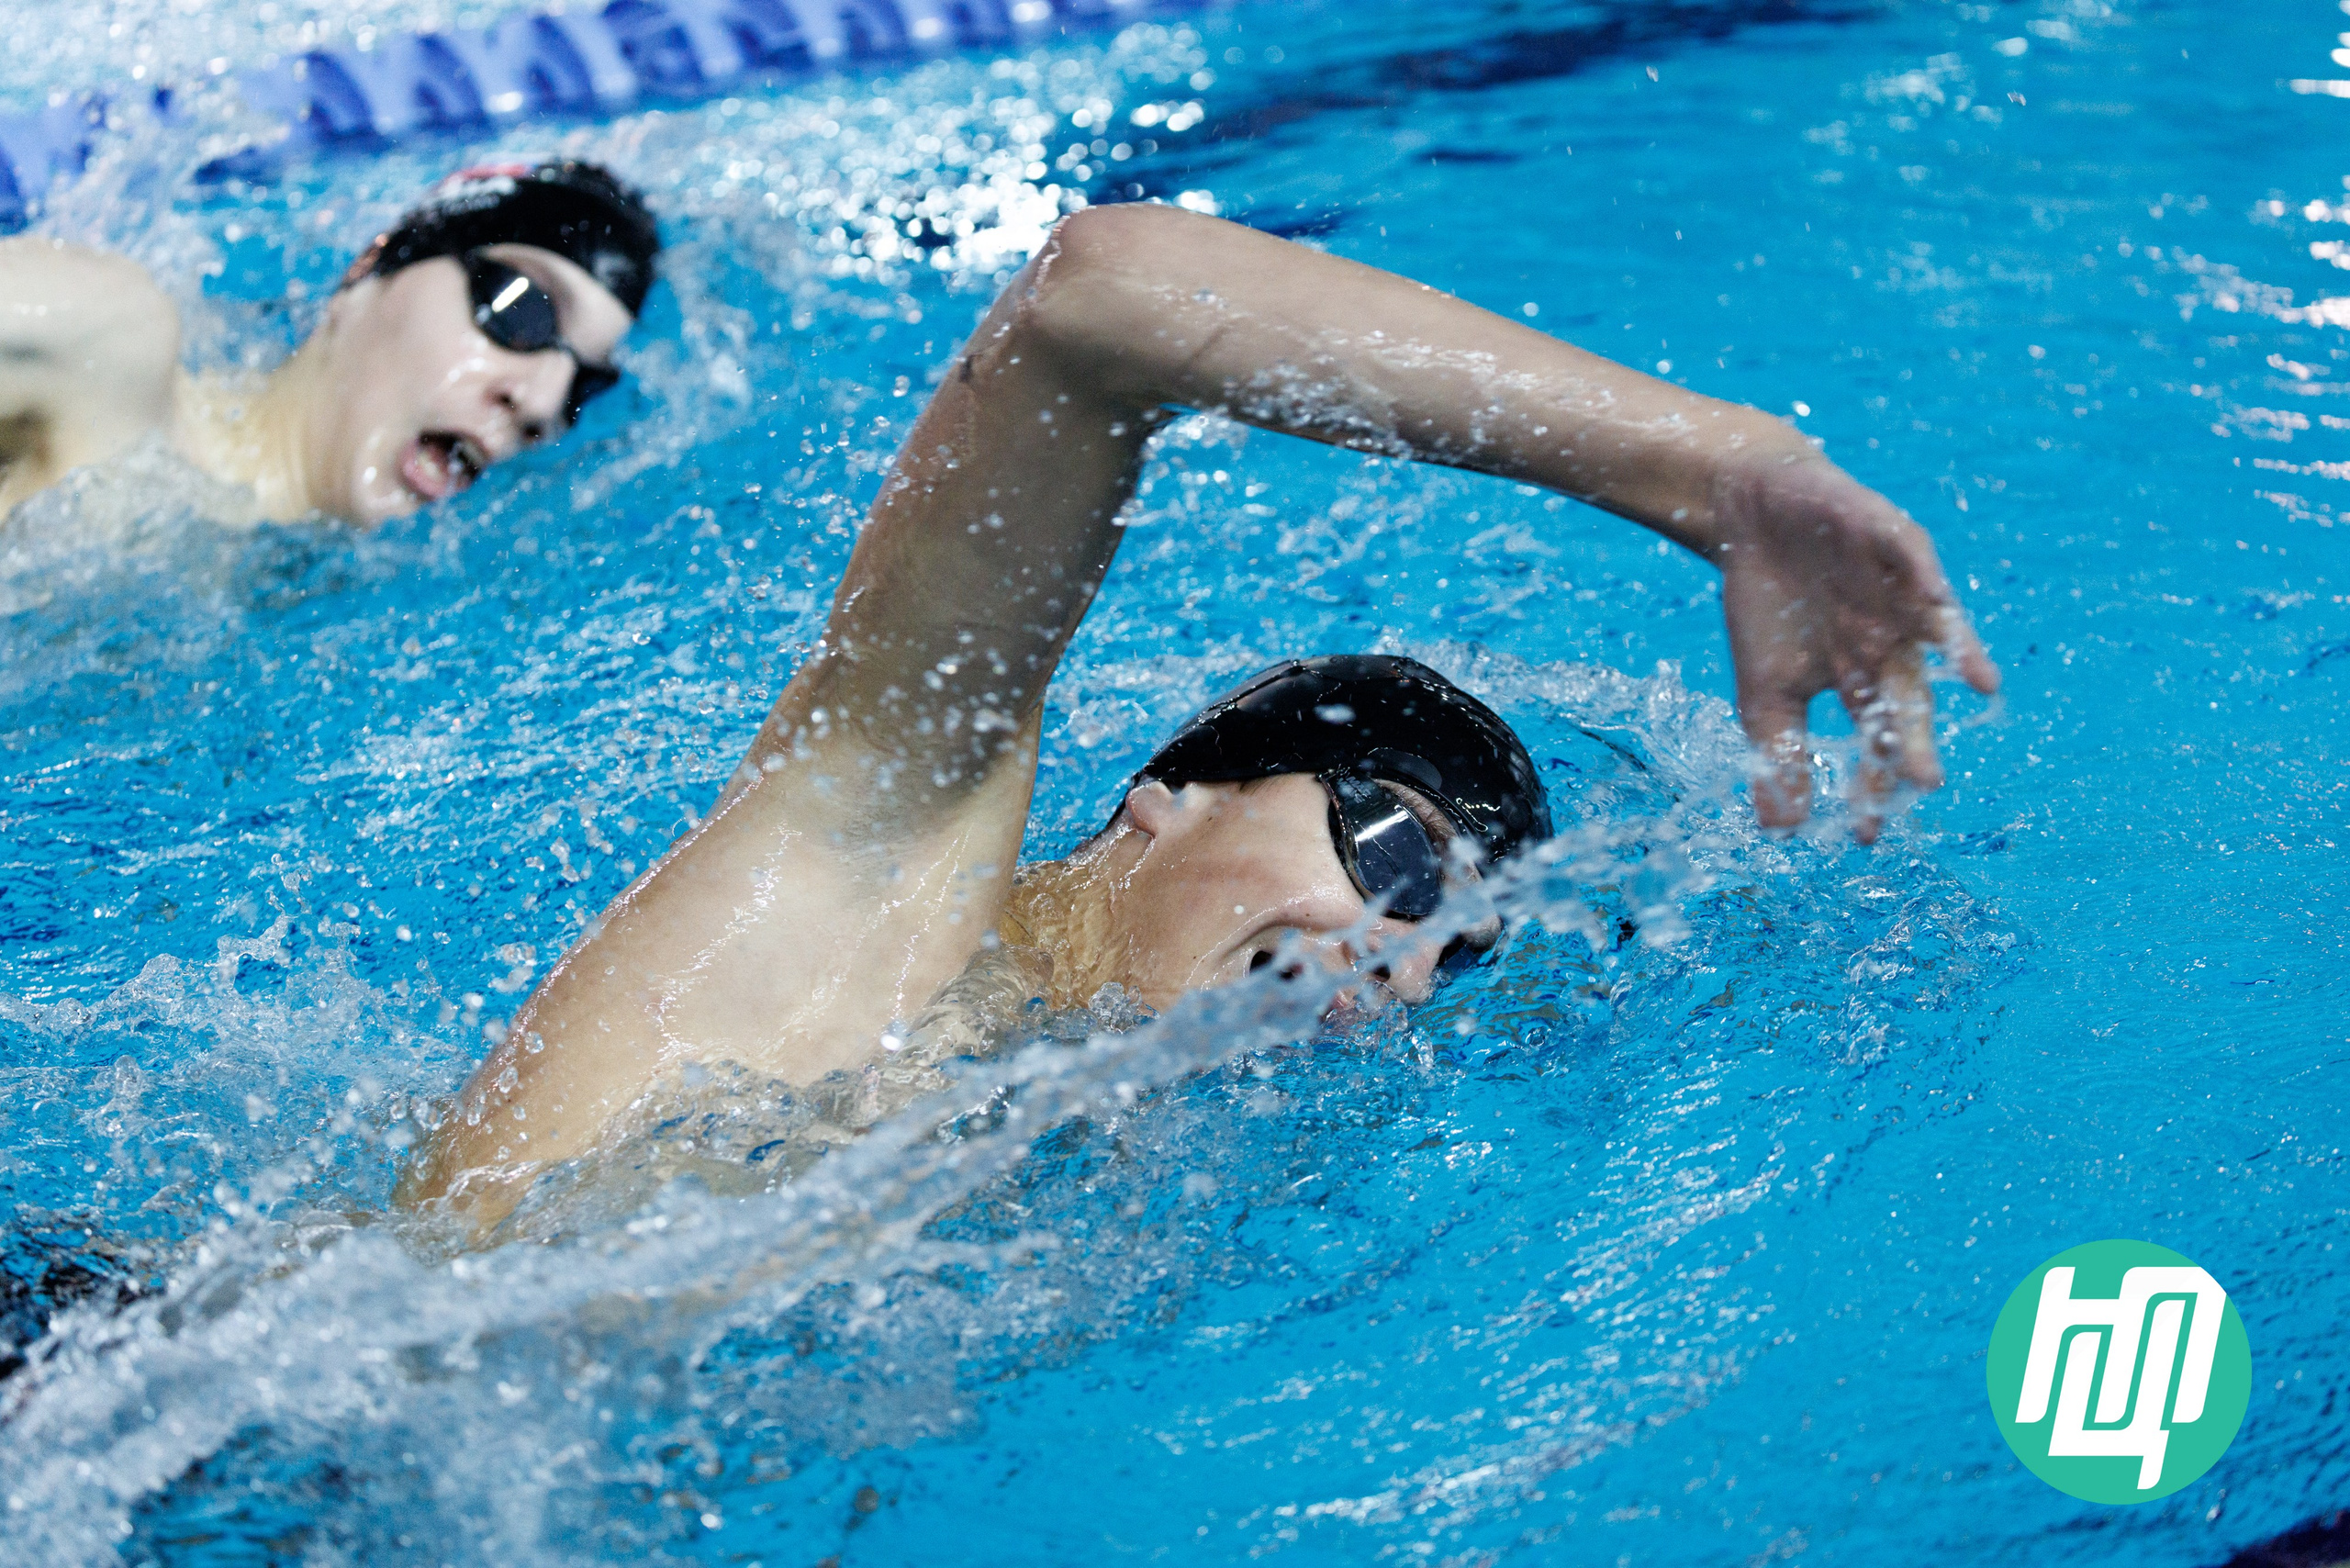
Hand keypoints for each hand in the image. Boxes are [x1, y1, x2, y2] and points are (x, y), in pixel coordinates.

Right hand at [1709, 452, 1998, 841]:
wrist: (1756, 514)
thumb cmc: (1769, 605)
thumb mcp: (1765, 693)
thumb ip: (1780, 755)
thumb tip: (1779, 832)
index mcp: (1863, 680)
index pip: (1877, 741)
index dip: (1874, 783)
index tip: (1864, 832)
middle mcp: (1890, 643)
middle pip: (1909, 697)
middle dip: (1916, 739)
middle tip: (1924, 783)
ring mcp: (1895, 593)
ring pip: (1934, 629)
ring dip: (1958, 654)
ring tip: (1980, 683)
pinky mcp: (1890, 539)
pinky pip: (1915, 562)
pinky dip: (1925, 581)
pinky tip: (1934, 600)